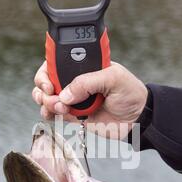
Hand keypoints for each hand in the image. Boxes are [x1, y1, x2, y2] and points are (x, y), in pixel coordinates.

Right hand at [32, 61, 147, 139]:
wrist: (138, 119)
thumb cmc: (131, 93)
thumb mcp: (113, 78)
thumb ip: (88, 83)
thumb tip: (65, 94)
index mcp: (84, 66)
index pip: (58, 62)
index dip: (48, 69)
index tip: (49, 80)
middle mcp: (76, 81)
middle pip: (47, 79)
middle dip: (43, 87)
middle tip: (51, 94)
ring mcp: (74, 98)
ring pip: (47, 97)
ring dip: (46, 102)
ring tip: (59, 107)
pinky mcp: (74, 115)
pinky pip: (54, 113)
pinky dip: (49, 114)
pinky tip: (54, 114)